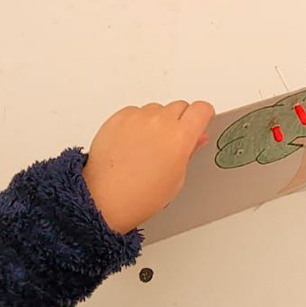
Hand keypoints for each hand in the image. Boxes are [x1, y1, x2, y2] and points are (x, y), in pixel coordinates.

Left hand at [82, 100, 214, 234]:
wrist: (103, 200)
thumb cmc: (139, 196)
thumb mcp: (175, 179)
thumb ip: (189, 151)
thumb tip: (197, 136)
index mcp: (180, 137)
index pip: (201, 109)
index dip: (202, 116)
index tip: (199, 121)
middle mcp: (160, 121)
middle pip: (180, 106)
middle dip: (179, 121)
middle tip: (169, 143)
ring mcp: (138, 117)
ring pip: (156, 109)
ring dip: (156, 122)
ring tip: (145, 148)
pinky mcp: (119, 116)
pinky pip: (135, 112)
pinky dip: (136, 124)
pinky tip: (130, 145)